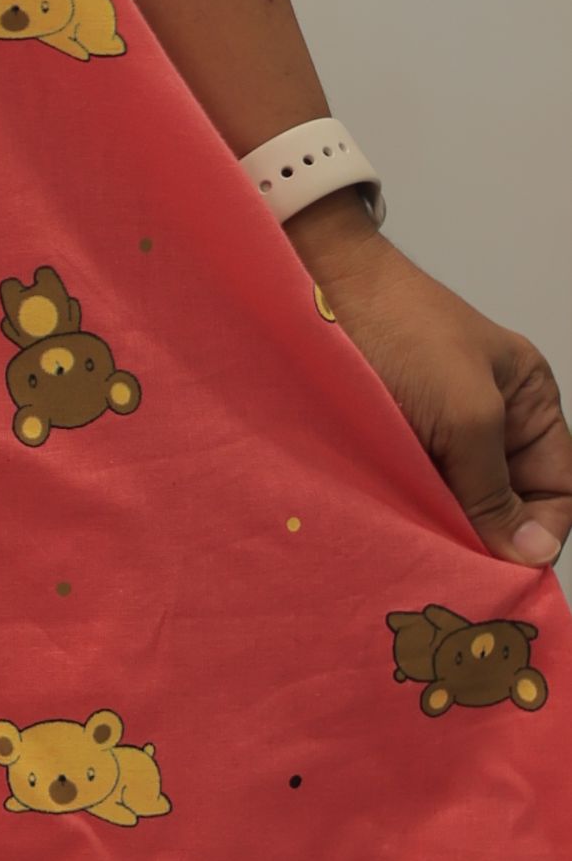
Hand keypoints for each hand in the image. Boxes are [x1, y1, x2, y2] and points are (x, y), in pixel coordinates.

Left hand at [290, 202, 570, 572]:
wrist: (313, 286)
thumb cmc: (403, 334)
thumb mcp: (468, 412)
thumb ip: (496, 486)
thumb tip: (531, 554)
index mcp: (528, 403)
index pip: (558, 489)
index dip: (540, 530)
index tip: (504, 568)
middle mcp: (489, 422)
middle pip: (504, 505)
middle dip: (484, 540)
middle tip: (452, 574)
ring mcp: (435, 433)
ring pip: (453, 504)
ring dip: (437, 530)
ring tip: (416, 560)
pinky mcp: (387, 443)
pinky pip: (408, 493)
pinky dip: (402, 515)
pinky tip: (388, 538)